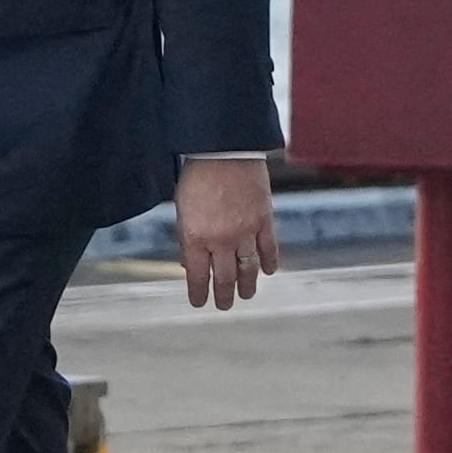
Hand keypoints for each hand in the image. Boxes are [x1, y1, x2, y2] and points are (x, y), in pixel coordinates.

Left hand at [175, 155, 279, 309]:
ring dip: (247, 287)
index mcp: (195, 237)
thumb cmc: (197, 175)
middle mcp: (220, 240)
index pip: (197, 277)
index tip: (199, 303)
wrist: (224, 147)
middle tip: (223, 305)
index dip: (198, 294)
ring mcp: (245, 232)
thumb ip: (185, 237)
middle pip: (224, 279)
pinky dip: (268, 263)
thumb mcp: (182, 208)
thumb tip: (189, 263)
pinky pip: (269, 250)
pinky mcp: (264, 220)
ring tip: (245, 295)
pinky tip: (267, 271)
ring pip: (248, 270)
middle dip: (223, 296)